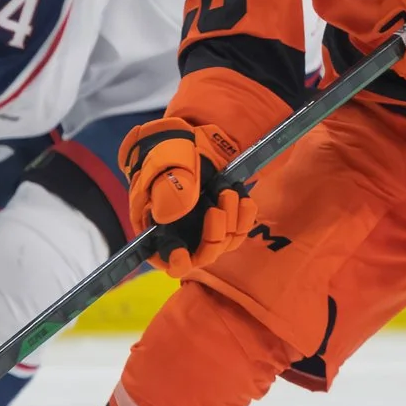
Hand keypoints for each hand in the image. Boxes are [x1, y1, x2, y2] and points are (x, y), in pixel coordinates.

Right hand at [118, 116, 257, 277]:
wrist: (186, 143)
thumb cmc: (165, 156)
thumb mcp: (161, 166)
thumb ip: (166, 188)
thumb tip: (171, 214)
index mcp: (159, 231)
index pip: (167, 259)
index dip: (176, 261)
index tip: (180, 254)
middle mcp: (184, 238)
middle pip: (204, 255)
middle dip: (215, 234)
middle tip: (218, 205)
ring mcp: (206, 231)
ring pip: (226, 243)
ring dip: (233, 220)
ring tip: (228, 191)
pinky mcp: (226, 222)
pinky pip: (241, 229)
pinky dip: (245, 214)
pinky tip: (242, 195)